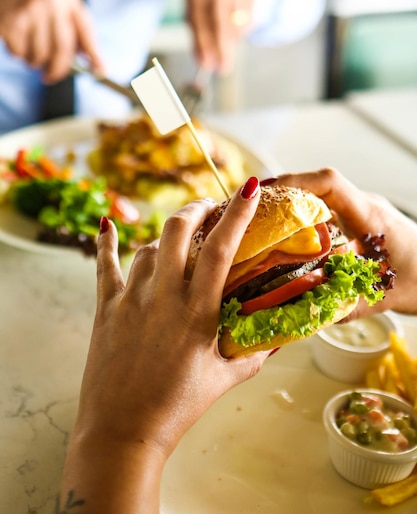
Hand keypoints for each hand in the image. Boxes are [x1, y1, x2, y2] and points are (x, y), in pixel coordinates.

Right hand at [0, 0, 103, 82]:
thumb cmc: (27, 8)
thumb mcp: (54, 11)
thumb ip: (73, 32)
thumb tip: (95, 65)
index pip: (85, 29)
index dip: (94, 53)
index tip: (101, 72)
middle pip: (64, 47)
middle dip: (58, 68)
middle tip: (50, 77)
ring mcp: (32, 7)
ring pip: (42, 54)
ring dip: (34, 61)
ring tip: (26, 49)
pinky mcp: (13, 20)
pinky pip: (21, 53)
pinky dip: (17, 54)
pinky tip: (13, 39)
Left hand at [59, 181, 268, 512]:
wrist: (122, 431)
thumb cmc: (178, 406)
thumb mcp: (226, 378)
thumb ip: (256, 352)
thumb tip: (282, 335)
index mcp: (197, 311)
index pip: (221, 248)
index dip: (237, 213)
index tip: (249, 187)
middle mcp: (163, 296)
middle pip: (179, 230)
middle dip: (197, 209)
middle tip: (210, 208)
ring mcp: (131, 298)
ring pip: (149, 246)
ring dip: (168, 236)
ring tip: (180, 241)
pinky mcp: (105, 308)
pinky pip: (104, 265)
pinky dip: (106, 243)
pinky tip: (108, 223)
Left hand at [186, 0, 253, 73]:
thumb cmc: (209, 6)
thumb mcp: (198, 20)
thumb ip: (200, 42)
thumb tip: (205, 64)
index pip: (197, 22)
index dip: (202, 45)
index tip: (207, 65)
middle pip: (218, 19)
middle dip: (221, 46)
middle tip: (224, 67)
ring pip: (236, 19)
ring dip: (233, 38)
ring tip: (230, 42)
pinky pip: (248, 16)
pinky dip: (244, 29)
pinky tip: (238, 28)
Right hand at [266, 168, 416, 319]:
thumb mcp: (382, 296)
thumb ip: (343, 305)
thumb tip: (302, 315)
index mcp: (370, 214)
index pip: (329, 182)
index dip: (294, 182)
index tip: (264, 193)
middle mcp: (363, 207)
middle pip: (316, 187)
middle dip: (281, 196)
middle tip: (249, 213)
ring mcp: (360, 214)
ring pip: (318, 201)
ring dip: (289, 210)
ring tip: (259, 227)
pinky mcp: (358, 225)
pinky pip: (325, 215)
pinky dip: (302, 224)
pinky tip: (285, 243)